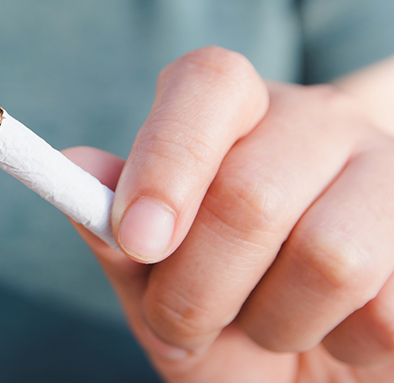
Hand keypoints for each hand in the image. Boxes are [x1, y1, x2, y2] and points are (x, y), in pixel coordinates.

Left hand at [65, 47, 393, 381]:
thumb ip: (116, 233)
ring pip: (328, 255)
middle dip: (197, 288)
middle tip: (183, 322)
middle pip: (249, 194)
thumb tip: (76, 165)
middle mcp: (316, 123)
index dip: (167, 159)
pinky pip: (388, 310)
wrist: (315, 364)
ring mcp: (388, 170)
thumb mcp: (156, 285)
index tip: (138, 240)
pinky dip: (343, 347)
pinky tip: (335, 332)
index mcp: (236, 112)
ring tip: (268, 326)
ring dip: (274, 324)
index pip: (208, 84)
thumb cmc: (225, 314)